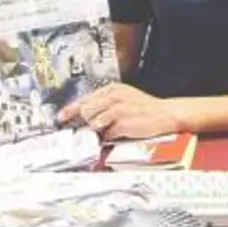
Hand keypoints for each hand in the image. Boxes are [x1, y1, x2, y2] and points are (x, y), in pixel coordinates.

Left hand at [59, 83, 186, 140]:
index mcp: (112, 89)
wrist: (166, 114)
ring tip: (110, 129)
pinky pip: (107, 134)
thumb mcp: (125, 98)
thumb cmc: (146, 108)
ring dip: (98, 130)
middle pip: (86, 110)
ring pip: (94, 122)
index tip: (61, 117)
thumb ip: (106, 104)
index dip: (71, 109)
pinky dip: (110, 137)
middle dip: (86, 121)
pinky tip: (118, 134)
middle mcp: (113, 97)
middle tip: (91, 127)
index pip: (85, 98)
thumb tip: (87, 115)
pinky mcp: (122, 123)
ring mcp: (117, 110)